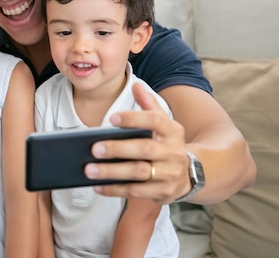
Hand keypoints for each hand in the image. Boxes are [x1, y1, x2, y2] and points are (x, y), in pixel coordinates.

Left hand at [84, 82, 189, 202]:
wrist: (188, 174)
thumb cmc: (166, 144)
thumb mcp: (163, 123)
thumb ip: (148, 104)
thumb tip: (135, 85)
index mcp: (173, 131)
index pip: (155, 120)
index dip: (133, 118)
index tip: (111, 118)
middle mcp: (174, 152)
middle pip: (144, 149)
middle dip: (117, 149)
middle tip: (94, 148)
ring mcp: (170, 174)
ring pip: (139, 173)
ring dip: (112, 172)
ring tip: (90, 169)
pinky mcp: (163, 192)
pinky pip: (136, 192)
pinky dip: (115, 189)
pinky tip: (98, 186)